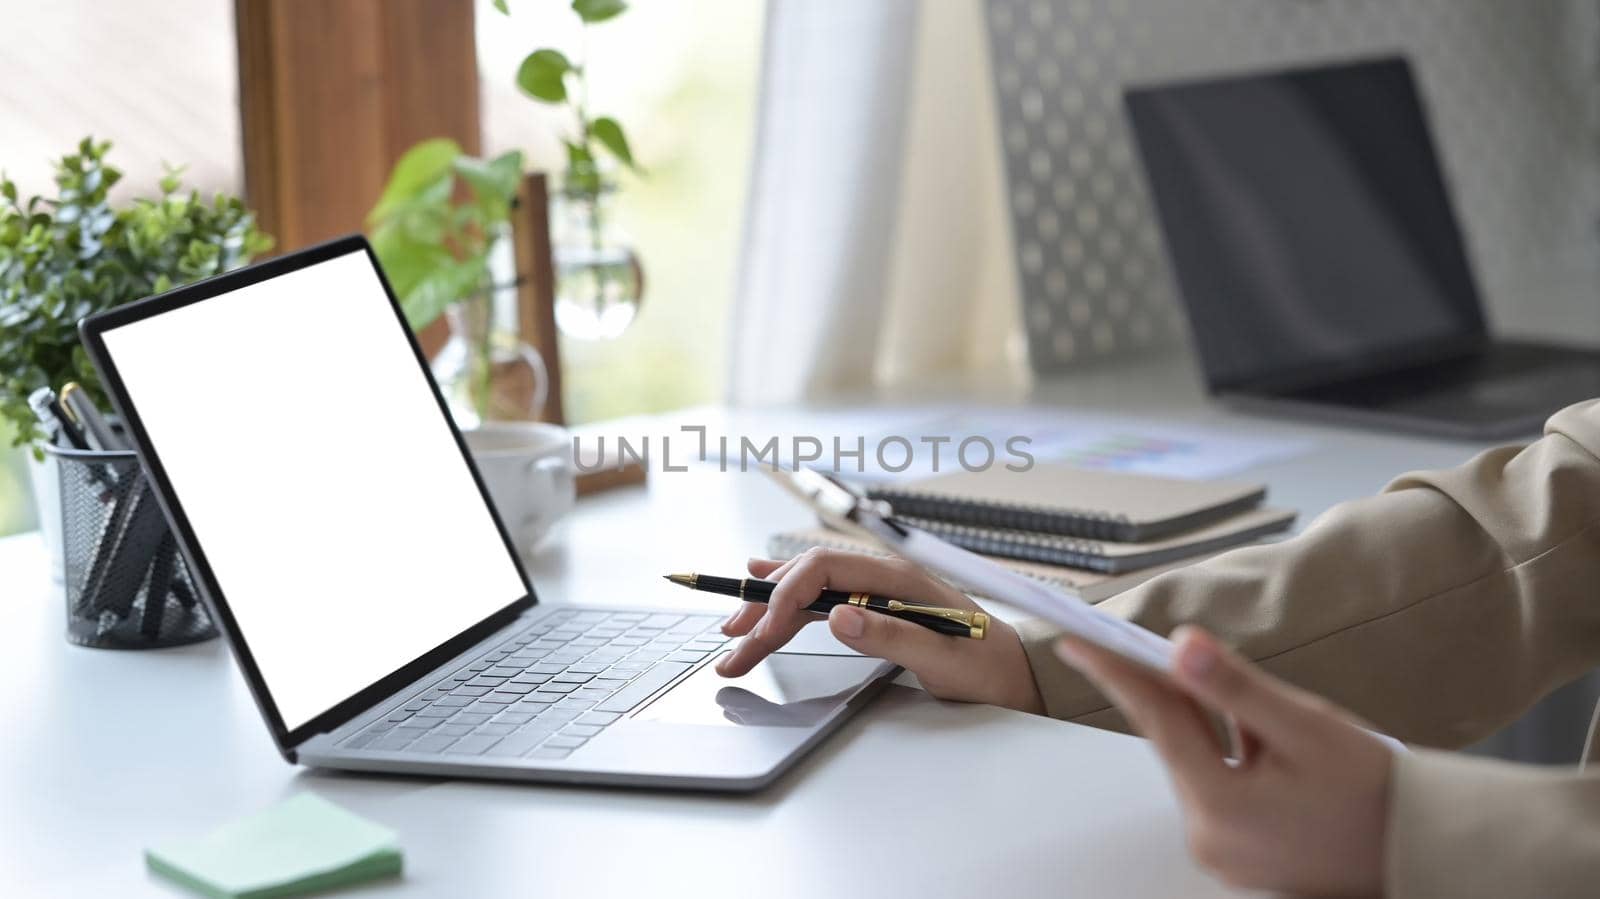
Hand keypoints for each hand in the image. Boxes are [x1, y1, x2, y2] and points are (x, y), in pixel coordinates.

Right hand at [715, 549, 1043, 713]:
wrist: (1017, 675)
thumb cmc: (987, 666)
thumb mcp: (941, 659)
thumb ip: (890, 635)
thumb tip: (837, 618)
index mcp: (897, 577)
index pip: (824, 570)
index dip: (786, 596)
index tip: (762, 632)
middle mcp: (883, 576)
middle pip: (808, 578)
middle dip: (765, 608)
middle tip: (732, 642)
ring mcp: (879, 590)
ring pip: (811, 590)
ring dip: (771, 609)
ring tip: (734, 632)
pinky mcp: (878, 607)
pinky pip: (824, 597)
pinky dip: (790, 601)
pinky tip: (764, 590)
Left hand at [1054, 627, 1392, 895]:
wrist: (1424, 848)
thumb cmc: (1375, 791)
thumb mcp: (1305, 725)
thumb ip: (1235, 686)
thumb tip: (1181, 644)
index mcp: (1219, 808)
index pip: (1154, 721)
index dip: (1115, 672)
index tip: (1077, 640)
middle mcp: (1209, 838)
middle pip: (1176, 742)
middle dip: (1179, 694)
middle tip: (1167, 646)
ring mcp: (1222, 852)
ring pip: (1198, 762)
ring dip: (1216, 727)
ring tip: (1274, 724)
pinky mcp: (1238, 854)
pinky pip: (1218, 787)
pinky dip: (1231, 755)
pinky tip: (1270, 747)